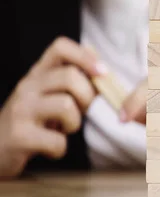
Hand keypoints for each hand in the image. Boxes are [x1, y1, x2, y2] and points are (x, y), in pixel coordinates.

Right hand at [0, 37, 105, 178]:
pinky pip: (57, 141)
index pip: (61, 47)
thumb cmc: (33, 123)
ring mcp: (21, 110)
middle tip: (79, 112)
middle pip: (70, 76)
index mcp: (38, 74)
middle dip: (87, 97)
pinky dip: (60, 149)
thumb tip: (103, 71)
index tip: (101, 73)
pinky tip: (49, 149)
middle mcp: (27, 86)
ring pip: (66, 105)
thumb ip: (74, 84)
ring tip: (61, 130)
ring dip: (74, 123)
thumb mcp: (51, 97)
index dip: (86, 56)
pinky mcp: (19, 136)